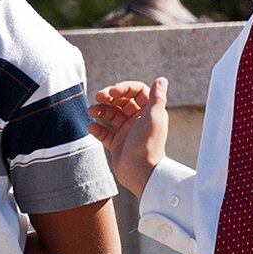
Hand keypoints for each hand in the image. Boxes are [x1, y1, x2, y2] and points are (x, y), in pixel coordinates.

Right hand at [87, 77, 168, 196]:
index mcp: (149, 112)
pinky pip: (104, 132)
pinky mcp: (117, 144)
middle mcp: (138, 120)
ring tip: (90, 112)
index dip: (123, 88)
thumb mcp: (154, 117)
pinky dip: (97, 128)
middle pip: (122, 101)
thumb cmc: (148, 144)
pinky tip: (92, 127)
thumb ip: (158, 97)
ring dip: (100, 110)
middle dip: (109, 96)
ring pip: (111, 115)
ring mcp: (127, 132)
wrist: (141, 174)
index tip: (112, 91)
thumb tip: (162, 79)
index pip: (136, 92)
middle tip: (98, 96)